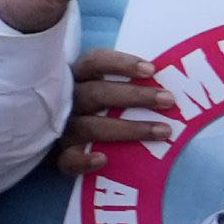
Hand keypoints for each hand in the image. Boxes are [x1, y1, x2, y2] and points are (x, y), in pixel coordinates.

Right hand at [57, 47, 177, 175]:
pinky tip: (103, 159)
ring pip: (89, 127)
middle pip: (96, 94)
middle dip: (135, 96)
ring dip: (128, 129)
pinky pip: (67, 160)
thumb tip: (166, 80)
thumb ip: (123, 82)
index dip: (121, 64)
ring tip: (164, 131)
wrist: (55, 136)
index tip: (152, 70)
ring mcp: (62, 129)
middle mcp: (66, 101)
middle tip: (168, 100)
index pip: (94, 63)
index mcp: (75, 78)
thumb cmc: (91, 108)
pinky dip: (83, 160)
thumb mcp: (100, 87)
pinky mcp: (59, 156)